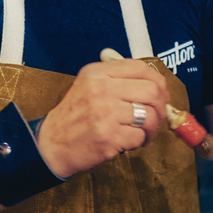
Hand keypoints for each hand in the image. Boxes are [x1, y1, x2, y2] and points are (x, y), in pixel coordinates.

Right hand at [36, 59, 169, 177]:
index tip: (160, 93)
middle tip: (157, 116)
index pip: (140, 68)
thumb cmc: (74, 117)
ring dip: (152, 128)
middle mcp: (101, 89)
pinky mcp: (109, 137)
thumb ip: (117, 80)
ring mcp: (105, 113)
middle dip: (160, 107)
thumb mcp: (88, 87)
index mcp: (97, 73)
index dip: (158, 81)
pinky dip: (140, 142)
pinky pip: (140, 136)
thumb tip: (154, 83)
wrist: (51, 145)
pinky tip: (129, 142)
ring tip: (143, 133)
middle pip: (151, 91)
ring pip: (150, 115)